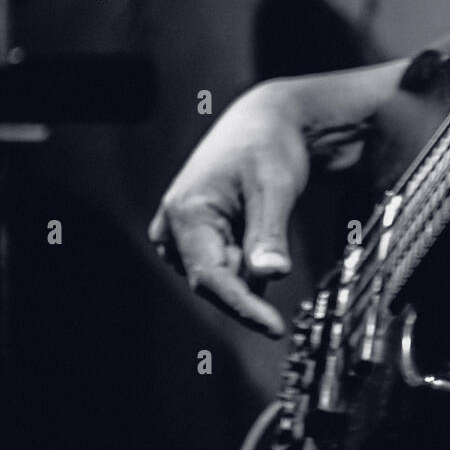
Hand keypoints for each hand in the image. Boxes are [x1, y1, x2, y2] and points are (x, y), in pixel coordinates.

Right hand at [149, 80, 309, 337]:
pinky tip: (254, 224)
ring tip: (261, 214)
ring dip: (249, 264)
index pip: (211, 278)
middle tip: (273, 227)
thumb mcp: (276, 188)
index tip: (274, 327)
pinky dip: (247, 258)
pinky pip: (224, 266)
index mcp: (185, 213)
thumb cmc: (268, 147)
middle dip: (250, 276)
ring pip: (221, 277)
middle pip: (215, 282)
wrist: (265, 122)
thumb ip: (270, 234)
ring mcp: (181, 234)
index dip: (243, 306)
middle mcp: (173, 227)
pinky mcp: (196, 237)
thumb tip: (271, 275)